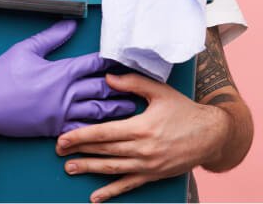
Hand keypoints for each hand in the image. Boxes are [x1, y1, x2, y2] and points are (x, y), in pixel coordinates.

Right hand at [0, 21, 135, 168]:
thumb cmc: (3, 75)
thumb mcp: (26, 49)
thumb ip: (51, 36)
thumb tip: (71, 23)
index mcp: (61, 71)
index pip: (94, 65)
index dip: (113, 61)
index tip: (128, 58)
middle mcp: (67, 93)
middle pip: (103, 89)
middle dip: (123, 86)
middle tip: (142, 84)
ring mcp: (63, 113)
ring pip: (99, 111)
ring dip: (118, 108)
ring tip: (135, 106)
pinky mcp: (56, 128)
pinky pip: (84, 129)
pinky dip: (100, 129)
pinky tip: (111, 129)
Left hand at [56, 72, 230, 201]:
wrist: (211, 134)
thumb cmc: (183, 109)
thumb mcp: (158, 91)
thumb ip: (131, 82)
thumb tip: (107, 78)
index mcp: (141, 127)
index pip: (104, 133)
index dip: (81, 136)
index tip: (63, 138)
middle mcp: (142, 149)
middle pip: (104, 151)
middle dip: (79, 151)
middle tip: (58, 151)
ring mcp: (148, 165)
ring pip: (113, 169)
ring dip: (89, 169)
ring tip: (70, 169)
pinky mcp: (154, 175)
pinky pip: (129, 185)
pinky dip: (111, 192)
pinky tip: (96, 196)